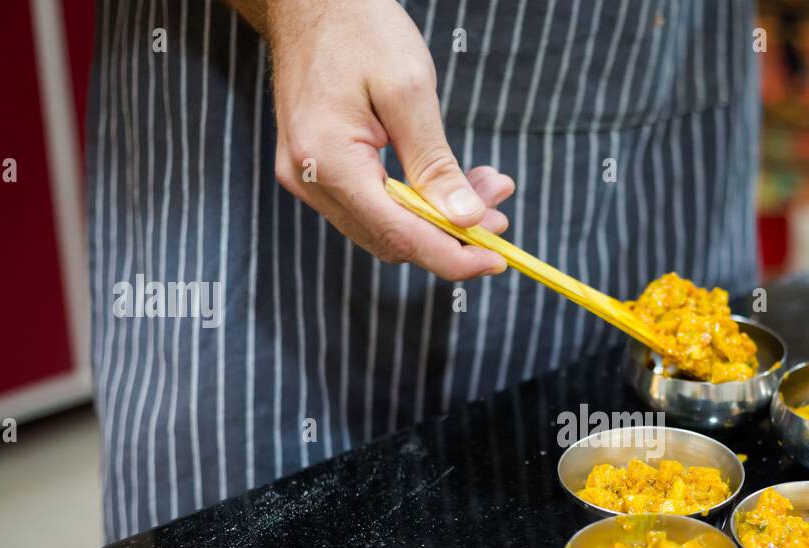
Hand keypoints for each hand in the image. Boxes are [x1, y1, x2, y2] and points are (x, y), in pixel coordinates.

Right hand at [267, 0, 510, 279]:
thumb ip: (435, 162)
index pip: (400, 236)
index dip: (454, 256)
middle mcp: (309, 180)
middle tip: (501, 210)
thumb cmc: (359, 28)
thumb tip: (466, 220)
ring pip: (384, 227)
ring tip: (484, 189)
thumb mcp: (409, 89)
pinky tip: (446, 182)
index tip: (498, 258)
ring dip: (437, 218)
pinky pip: (371, 206)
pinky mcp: (314, 170)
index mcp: (327, 161)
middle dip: (452, 234)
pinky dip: (413, 202)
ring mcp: (306, 178)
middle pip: (393, 240)